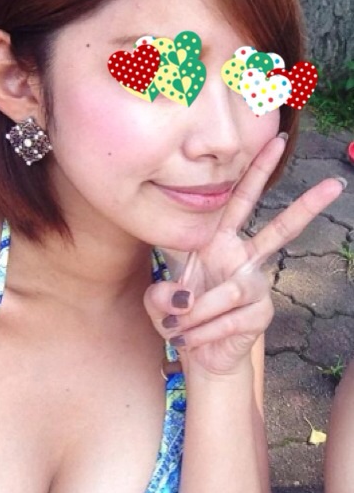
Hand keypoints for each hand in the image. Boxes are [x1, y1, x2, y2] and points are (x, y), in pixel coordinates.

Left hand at [145, 135, 344, 376]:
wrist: (198, 352)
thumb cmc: (180, 316)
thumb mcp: (157, 301)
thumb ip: (159, 294)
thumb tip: (182, 297)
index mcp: (219, 242)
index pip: (238, 201)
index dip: (256, 172)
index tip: (276, 140)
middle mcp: (244, 259)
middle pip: (277, 231)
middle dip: (304, 207)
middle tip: (334, 185)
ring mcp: (257, 286)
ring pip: (232, 290)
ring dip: (198, 313)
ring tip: (176, 328)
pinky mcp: (262, 314)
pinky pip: (230, 319)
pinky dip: (203, 332)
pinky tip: (191, 340)